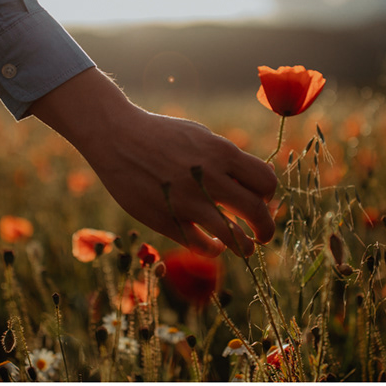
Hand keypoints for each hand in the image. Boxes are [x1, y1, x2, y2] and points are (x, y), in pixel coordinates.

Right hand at [32, 69, 278, 256]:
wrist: (116, 137)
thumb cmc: (163, 136)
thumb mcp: (202, 136)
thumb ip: (230, 160)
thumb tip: (260, 183)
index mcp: (223, 152)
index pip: (266, 182)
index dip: (269, 195)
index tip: (262, 201)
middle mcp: (210, 177)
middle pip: (256, 212)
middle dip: (266, 228)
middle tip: (265, 235)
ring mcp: (187, 201)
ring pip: (233, 236)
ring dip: (244, 247)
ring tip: (245, 248)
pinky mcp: (165, 219)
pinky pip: (200, 245)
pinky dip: (213, 250)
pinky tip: (214, 246)